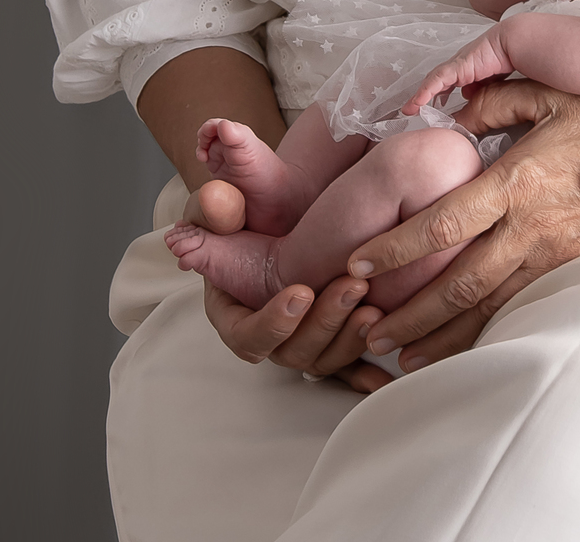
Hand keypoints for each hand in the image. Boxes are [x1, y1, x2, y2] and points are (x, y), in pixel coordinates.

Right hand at [183, 176, 392, 392]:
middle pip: (292, 351)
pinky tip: (386, 373)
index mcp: (233, 312)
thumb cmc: (250, 212)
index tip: (300, 292)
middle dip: (323, 322)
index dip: (273, 322)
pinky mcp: (331, 339)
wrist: (289, 213)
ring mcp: (301, 341)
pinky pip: (348, 366)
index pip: (246, 335)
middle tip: (351, 287)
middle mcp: (268, 335)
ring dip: (349, 337)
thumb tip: (193, 223)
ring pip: (323, 359)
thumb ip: (212, 211)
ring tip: (374, 306)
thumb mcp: (225, 206)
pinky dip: (366, 372)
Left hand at [342, 78, 579, 371]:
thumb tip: (451, 114)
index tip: (357, 263)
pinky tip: (458, 344)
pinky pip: (520, 307)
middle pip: (456, 285)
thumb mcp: (549, 94)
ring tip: (399, 355)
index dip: (396, 248)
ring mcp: (553, 255)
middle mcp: (529, 228)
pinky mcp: (572, 269)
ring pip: (486, 308)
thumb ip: (494, 103)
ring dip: (439, 335)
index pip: (442, 225)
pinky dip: (484, 332)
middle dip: (407, 313)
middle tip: (365, 330)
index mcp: (516, 182)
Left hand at [401, 25, 514, 112]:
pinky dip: (425, 92)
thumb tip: (469, 94)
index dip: (437, 92)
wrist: (514, 43)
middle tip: (413, 108)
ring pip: (432, 81)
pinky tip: (418, 103)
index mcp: (467, 67)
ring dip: (420, 95)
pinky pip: (437, 81)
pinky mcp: (457, 66)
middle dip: (423, 94)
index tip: (433, 104)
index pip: (446, 81)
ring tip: (409, 108)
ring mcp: (457, 64)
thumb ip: (480, 86)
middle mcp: (459, 64)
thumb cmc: (508, 58)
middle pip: (435, 80)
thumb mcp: (491, 79)